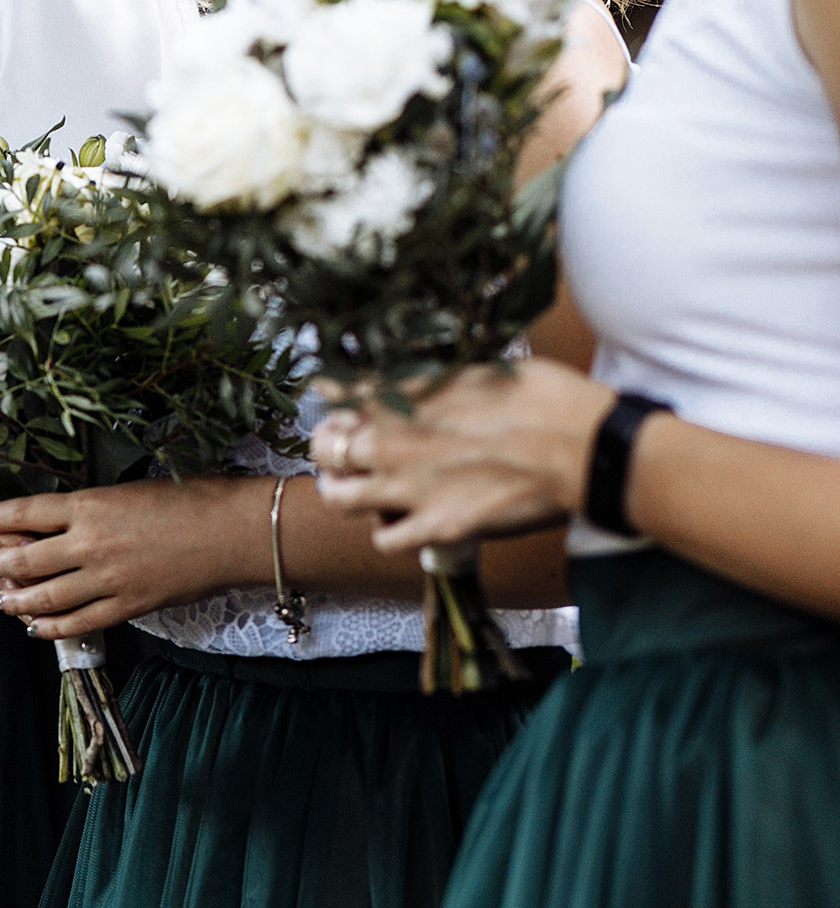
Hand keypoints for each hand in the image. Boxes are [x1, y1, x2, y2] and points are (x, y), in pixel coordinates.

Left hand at [0, 478, 267, 639]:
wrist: (232, 532)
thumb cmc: (192, 499)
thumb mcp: (131, 490)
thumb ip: (95, 507)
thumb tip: (66, 519)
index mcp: (89, 505)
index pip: (25, 512)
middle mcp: (88, 544)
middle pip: (24, 559)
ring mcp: (106, 579)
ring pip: (44, 597)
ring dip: (16, 601)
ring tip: (2, 600)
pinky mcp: (126, 606)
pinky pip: (78, 622)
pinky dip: (52, 628)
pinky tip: (38, 628)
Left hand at [310, 358, 615, 553]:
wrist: (584, 449)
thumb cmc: (546, 399)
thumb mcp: (481, 367)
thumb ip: (434, 378)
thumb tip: (416, 375)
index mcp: (406, 395)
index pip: (336, 392)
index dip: (331, 398)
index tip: (336, 402)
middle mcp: (394, 441)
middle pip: (324, 447)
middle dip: (328, 447)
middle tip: (343, 449)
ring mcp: (408, 488)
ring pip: (338, 497)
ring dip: (344, 491)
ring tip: (358, 489)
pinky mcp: (434, 528)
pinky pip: (382, 539)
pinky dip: (388, 531)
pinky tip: (402, 520)